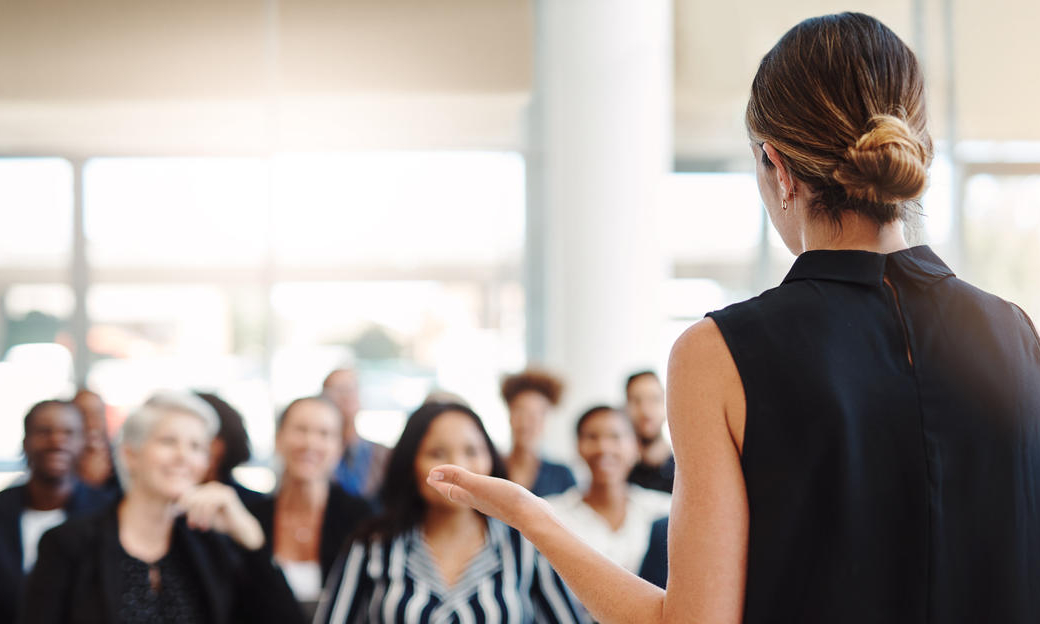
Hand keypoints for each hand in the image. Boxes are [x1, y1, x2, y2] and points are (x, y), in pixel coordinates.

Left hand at [176, 482, 264, 550]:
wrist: (239, 528)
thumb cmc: (221, 522)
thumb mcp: (203, 515)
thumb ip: (192, 509)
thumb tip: (174, 507)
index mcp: (207, 489)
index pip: (190, 494)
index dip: (186, 508)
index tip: (190, 523)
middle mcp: (214, 486)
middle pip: (194, 497)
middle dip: (192, 513)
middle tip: (193, 526)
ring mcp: (221, 489)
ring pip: (201, 501)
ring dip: (199, 516)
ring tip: (201, 527)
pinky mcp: (227, 495)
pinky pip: (210, 504)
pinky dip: (206, 516)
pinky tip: (207, 525)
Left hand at [426, 464, 552, 531]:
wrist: (532, 516)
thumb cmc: (506, 500)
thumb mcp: (479, 484)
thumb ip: (457, 477)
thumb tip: (433, 473)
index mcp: (472, 497)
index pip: (449, 490)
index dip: (439, 483)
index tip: (429, 476)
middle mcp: (481, 502)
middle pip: (459, 494)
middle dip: (448, 486)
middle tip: (439, 480)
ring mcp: (495, 505)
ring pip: (475, 496)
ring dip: (465, 489)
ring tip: (463, 484)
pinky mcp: (509, 504)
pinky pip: (491, 496)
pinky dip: (484, 490)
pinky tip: (492, 490)